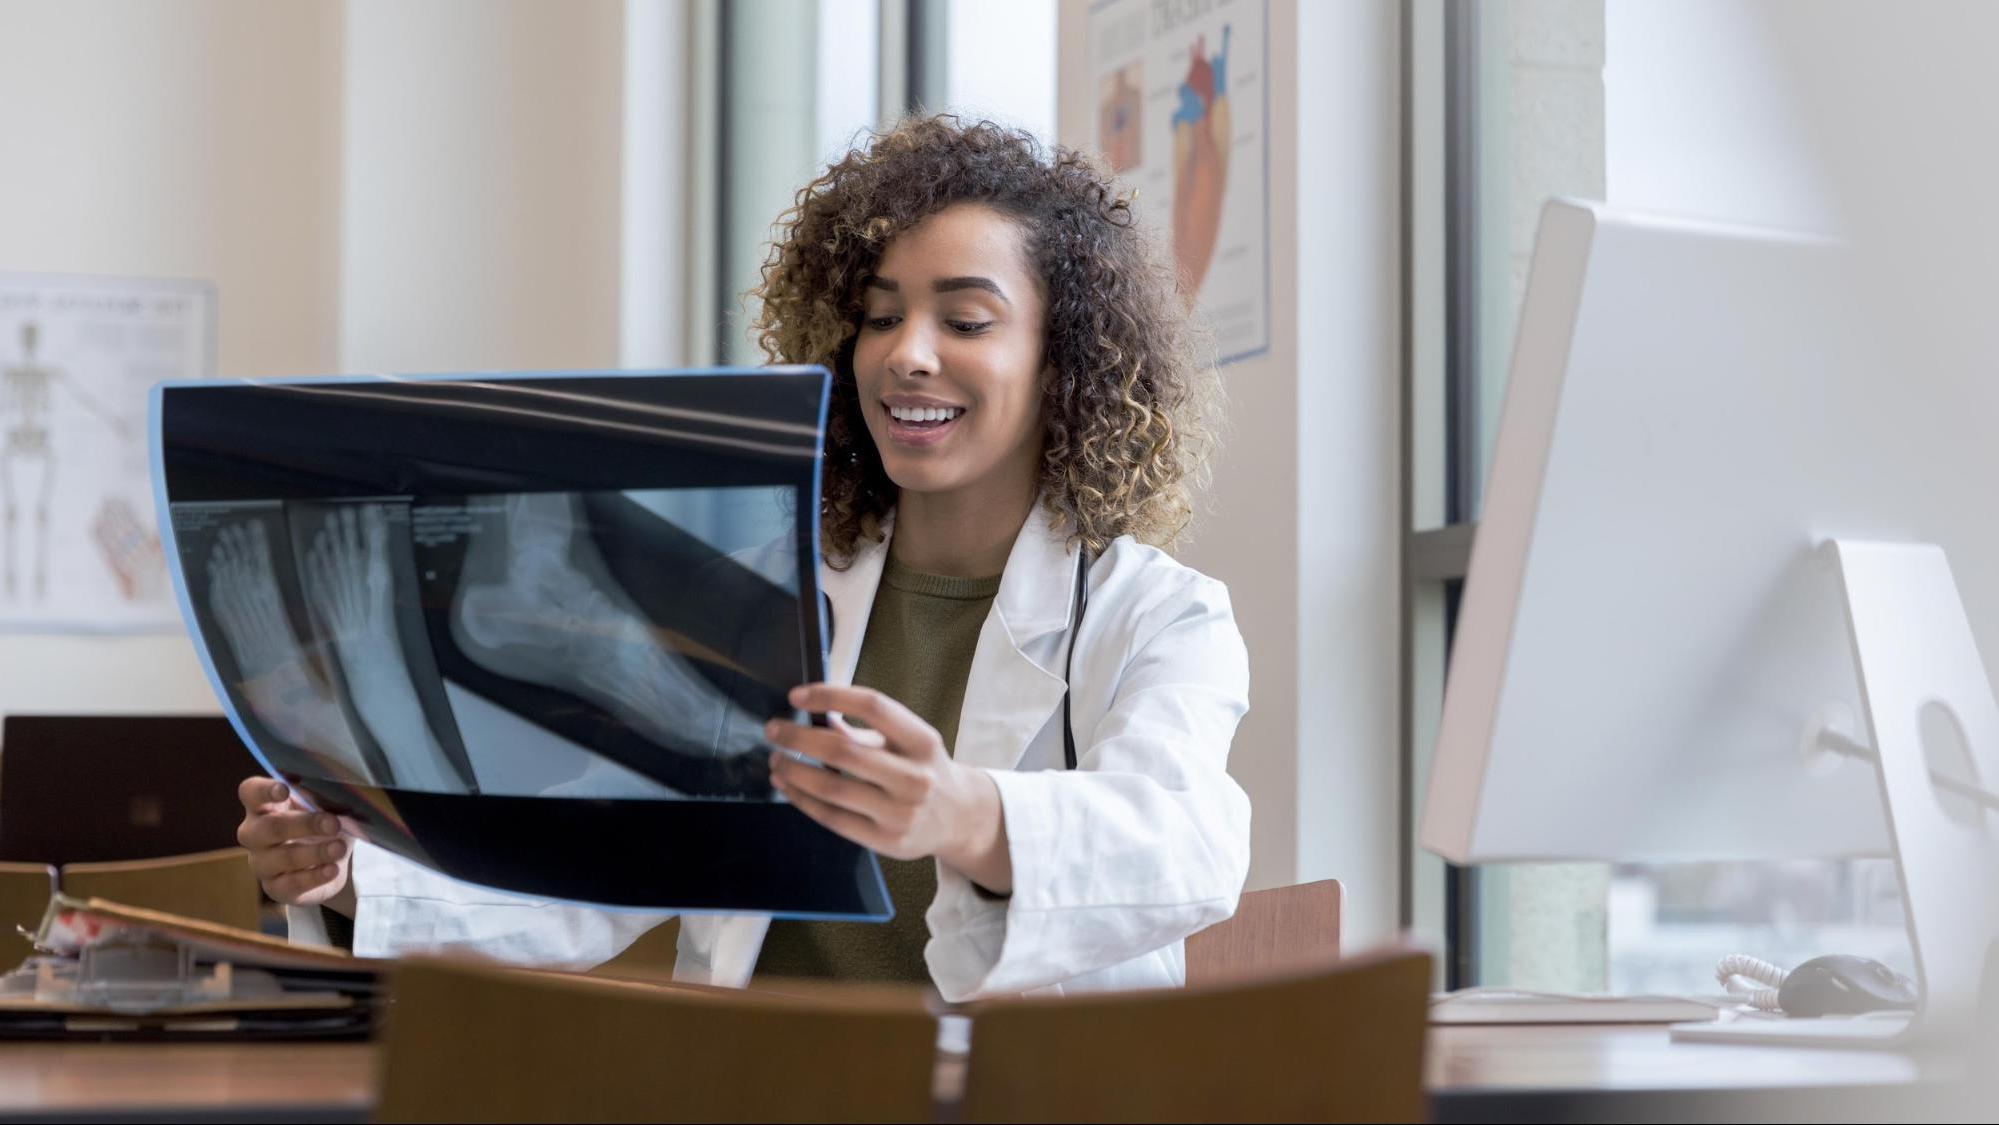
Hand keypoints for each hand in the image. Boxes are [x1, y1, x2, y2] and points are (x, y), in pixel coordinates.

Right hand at [235, 777, 354, 911]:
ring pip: (282, 858)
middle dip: (304, 824)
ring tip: (339, 848)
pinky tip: (331, 870)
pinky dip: (314, 877)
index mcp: (264, 806)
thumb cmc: (321, 825)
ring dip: (314, 852)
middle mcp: (255, 834)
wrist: (331, 862)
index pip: (251, 793)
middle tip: (333, 823)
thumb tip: (336, 788)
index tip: (285, 790)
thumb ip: (322, 796)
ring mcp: (262, 863)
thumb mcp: (324, 807)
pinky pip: (292, 884)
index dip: (264, 791)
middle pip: (270, 827)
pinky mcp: (275, 888)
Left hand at [765, 684, 1012, 893]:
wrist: (959, 817)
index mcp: (923, 740)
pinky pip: (833, 818)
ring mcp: (902, 812)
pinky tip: (787, 786)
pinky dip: (803, 800)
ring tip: (776, 760)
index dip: (831, 696)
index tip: (797, 695)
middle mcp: (916, 777)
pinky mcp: (886, 841)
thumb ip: (863, 729)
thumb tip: (815, 714)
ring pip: (833, 788)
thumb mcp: (907, 741)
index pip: (873, 706)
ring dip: (795, 771)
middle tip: (774, 730)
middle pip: (844, 751)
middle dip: (799, 738)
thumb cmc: (924, 769)